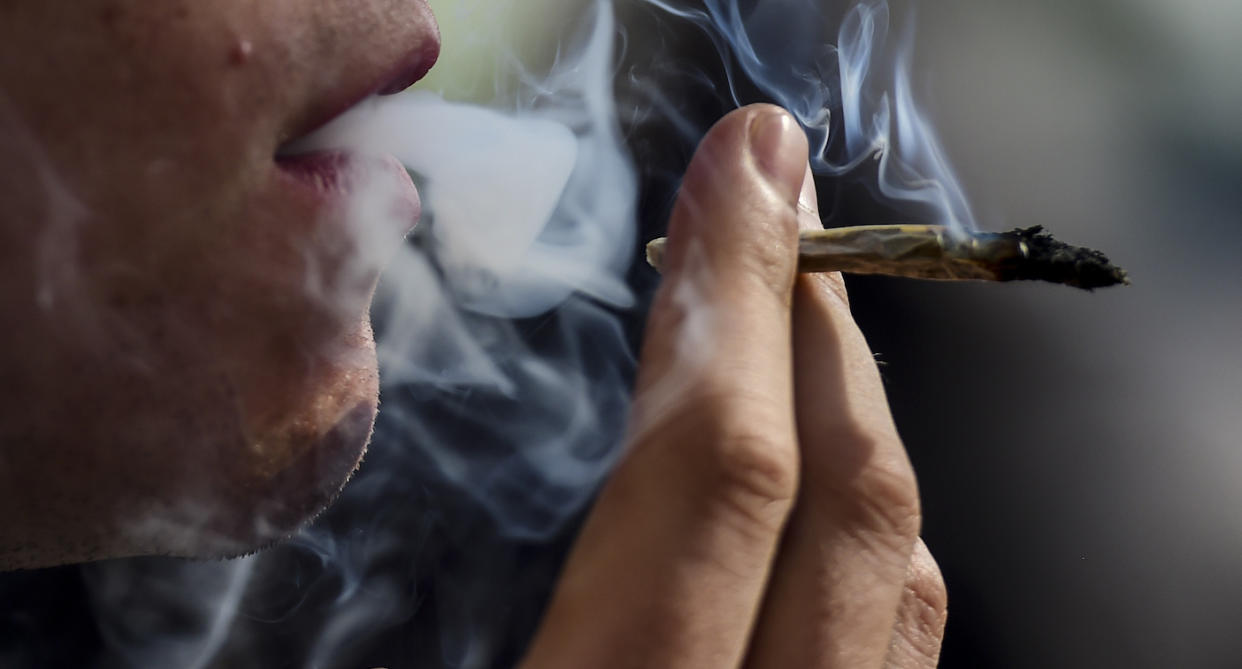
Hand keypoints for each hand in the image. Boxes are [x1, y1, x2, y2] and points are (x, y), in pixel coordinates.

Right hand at [521, 105, 946, 668]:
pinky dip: (865, 534)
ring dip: (851, 421)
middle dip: (813, 330)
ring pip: (904, 574)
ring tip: (792, 319)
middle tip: (776, 216)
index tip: (741, 176)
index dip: (734, 299)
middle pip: (849, 505)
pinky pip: (902, 644)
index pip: (719, 471)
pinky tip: (815, 486)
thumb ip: (445, 548)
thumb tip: (578, 357)